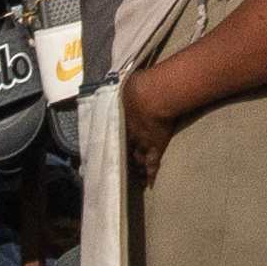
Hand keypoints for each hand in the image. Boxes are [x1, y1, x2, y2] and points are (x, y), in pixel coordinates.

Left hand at [120, 65, 193, 188]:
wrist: (154, 95)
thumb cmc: (138, 85)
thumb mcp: (124, 82)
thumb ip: (120, 86)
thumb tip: (114, 81)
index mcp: (120, 118)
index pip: (113, 133)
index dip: (111, 140)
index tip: (109, 145)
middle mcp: (128, 133)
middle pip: (122, 147)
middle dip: (121, 155)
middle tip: (119, 163)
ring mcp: (142, 142)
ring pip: (136, 158)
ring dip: (134, 165)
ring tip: (134, 174)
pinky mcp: (157, 147)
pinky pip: (153, 165)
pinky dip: (151, 175)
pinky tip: (150, 184)